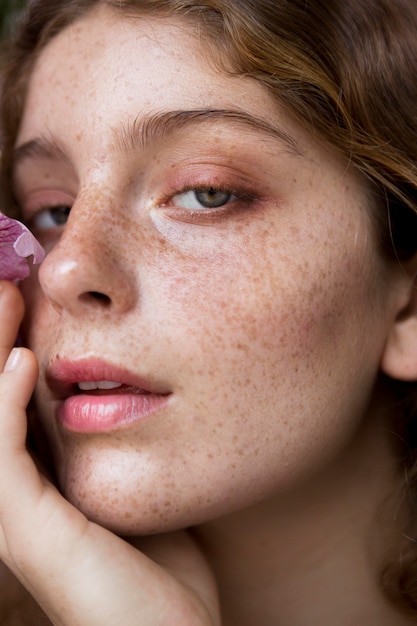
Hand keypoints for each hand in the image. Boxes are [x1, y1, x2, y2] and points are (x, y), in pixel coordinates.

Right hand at [0, 282, 219, 625]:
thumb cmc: (161, 561)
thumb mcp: (136, 481)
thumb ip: (119, 440)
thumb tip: (126, 387)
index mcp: (41, 477)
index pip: (13, 396)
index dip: (11, 343)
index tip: (24, 292)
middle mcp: (16, 491)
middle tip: (5, 283)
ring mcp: (14, 512)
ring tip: (5, 299)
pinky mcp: (26, 530)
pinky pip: (4, 457)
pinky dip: (5, 405)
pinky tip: (25, 362)